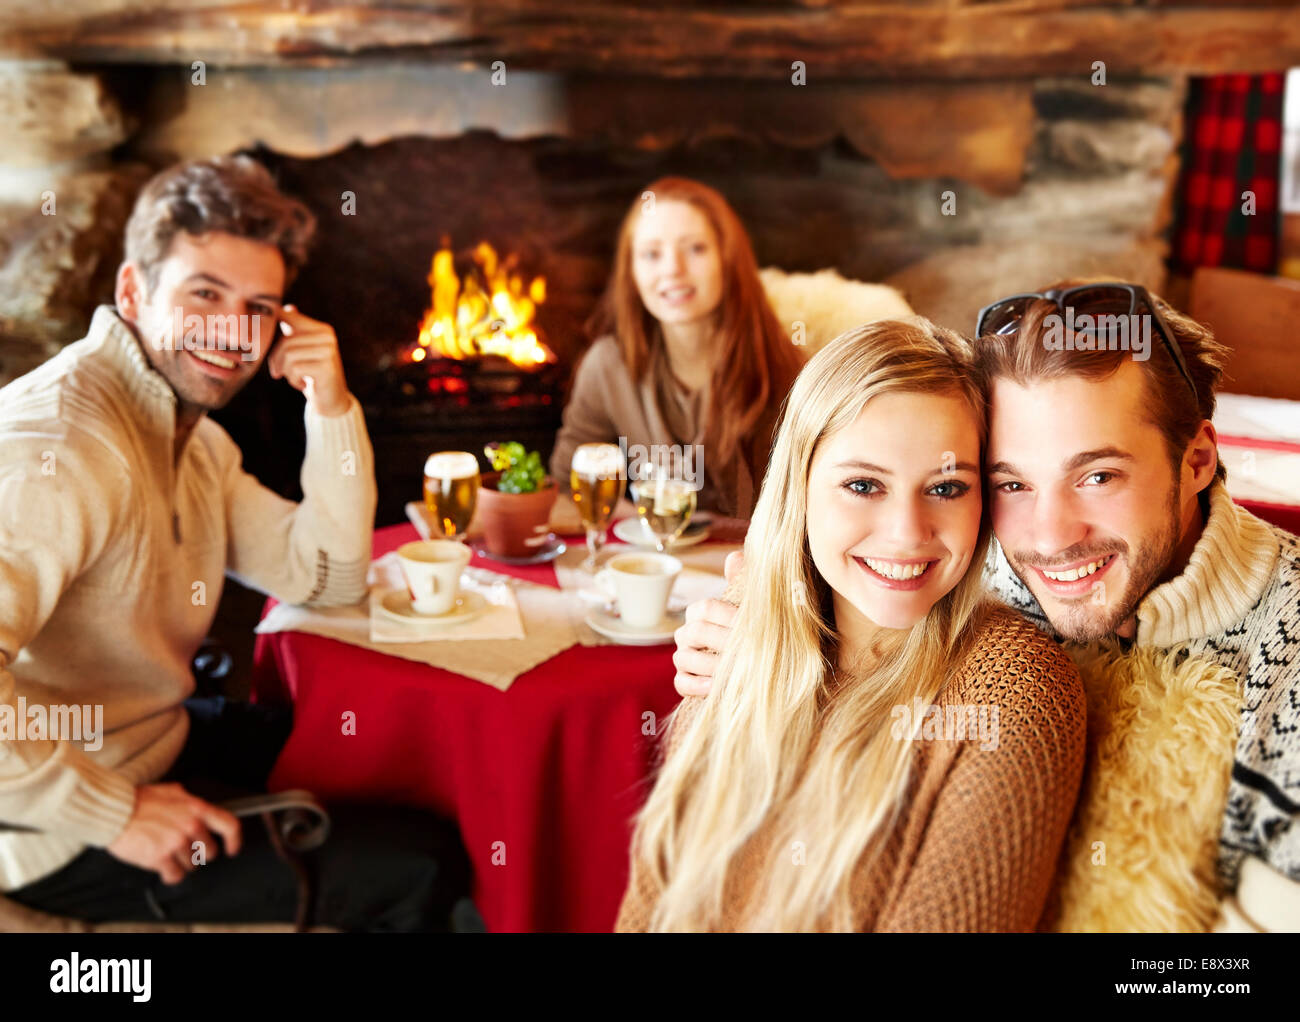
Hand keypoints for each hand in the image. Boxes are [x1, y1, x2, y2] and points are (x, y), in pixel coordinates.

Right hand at [105, 783, 241, 884]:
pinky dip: (170, 874)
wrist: (115, 812)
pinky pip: (175, 875)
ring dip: (181, 862)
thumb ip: (189, 802)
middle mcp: (190, 826)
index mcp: (196, 809)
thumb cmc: (139, 801)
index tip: (232, 848)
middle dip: (199, 852)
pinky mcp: (160, 858)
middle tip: (185, 848)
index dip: (234, 840)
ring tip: (167, 851)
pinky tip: (163, 866)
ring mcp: (176, 843)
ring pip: (191, 865)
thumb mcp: (172, 791)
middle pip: (209, 851)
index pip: (229, 825)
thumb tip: (198, 808)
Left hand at [268, 304, 351, 416]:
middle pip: (286, 341)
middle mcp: (328, 337)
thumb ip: (296, 330)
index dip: (273, 321)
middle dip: (276, 359)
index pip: (289, 318)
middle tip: (277, 373)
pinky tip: (302, 384)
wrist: (331, 399)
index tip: (260, 328)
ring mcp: (329, 352)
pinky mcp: (327, 368)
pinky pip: (295, 369)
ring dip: (285, 371)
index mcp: (322, 329)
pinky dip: (293, 380)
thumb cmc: (312, 373)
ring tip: (293, 378)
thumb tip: (287, 307)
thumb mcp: (303, 350)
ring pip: (289, 355)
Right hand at [672, 550, 742, 696]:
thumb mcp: (752, 607)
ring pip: (684, 658)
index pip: (705, 608)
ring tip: (733, 671)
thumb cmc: (754, 632)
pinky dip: (696, 685)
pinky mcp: (685, 681)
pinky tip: (715, 686)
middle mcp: (688, 633)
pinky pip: (682, 683)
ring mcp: (684, 658)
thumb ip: (742, 582)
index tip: (748, 627)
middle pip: (695, 632)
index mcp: (701, 612)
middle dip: (722, 641)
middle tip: (747, 651)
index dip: (727, 616)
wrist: (761, 666)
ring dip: (710, 664)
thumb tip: (736, 556)